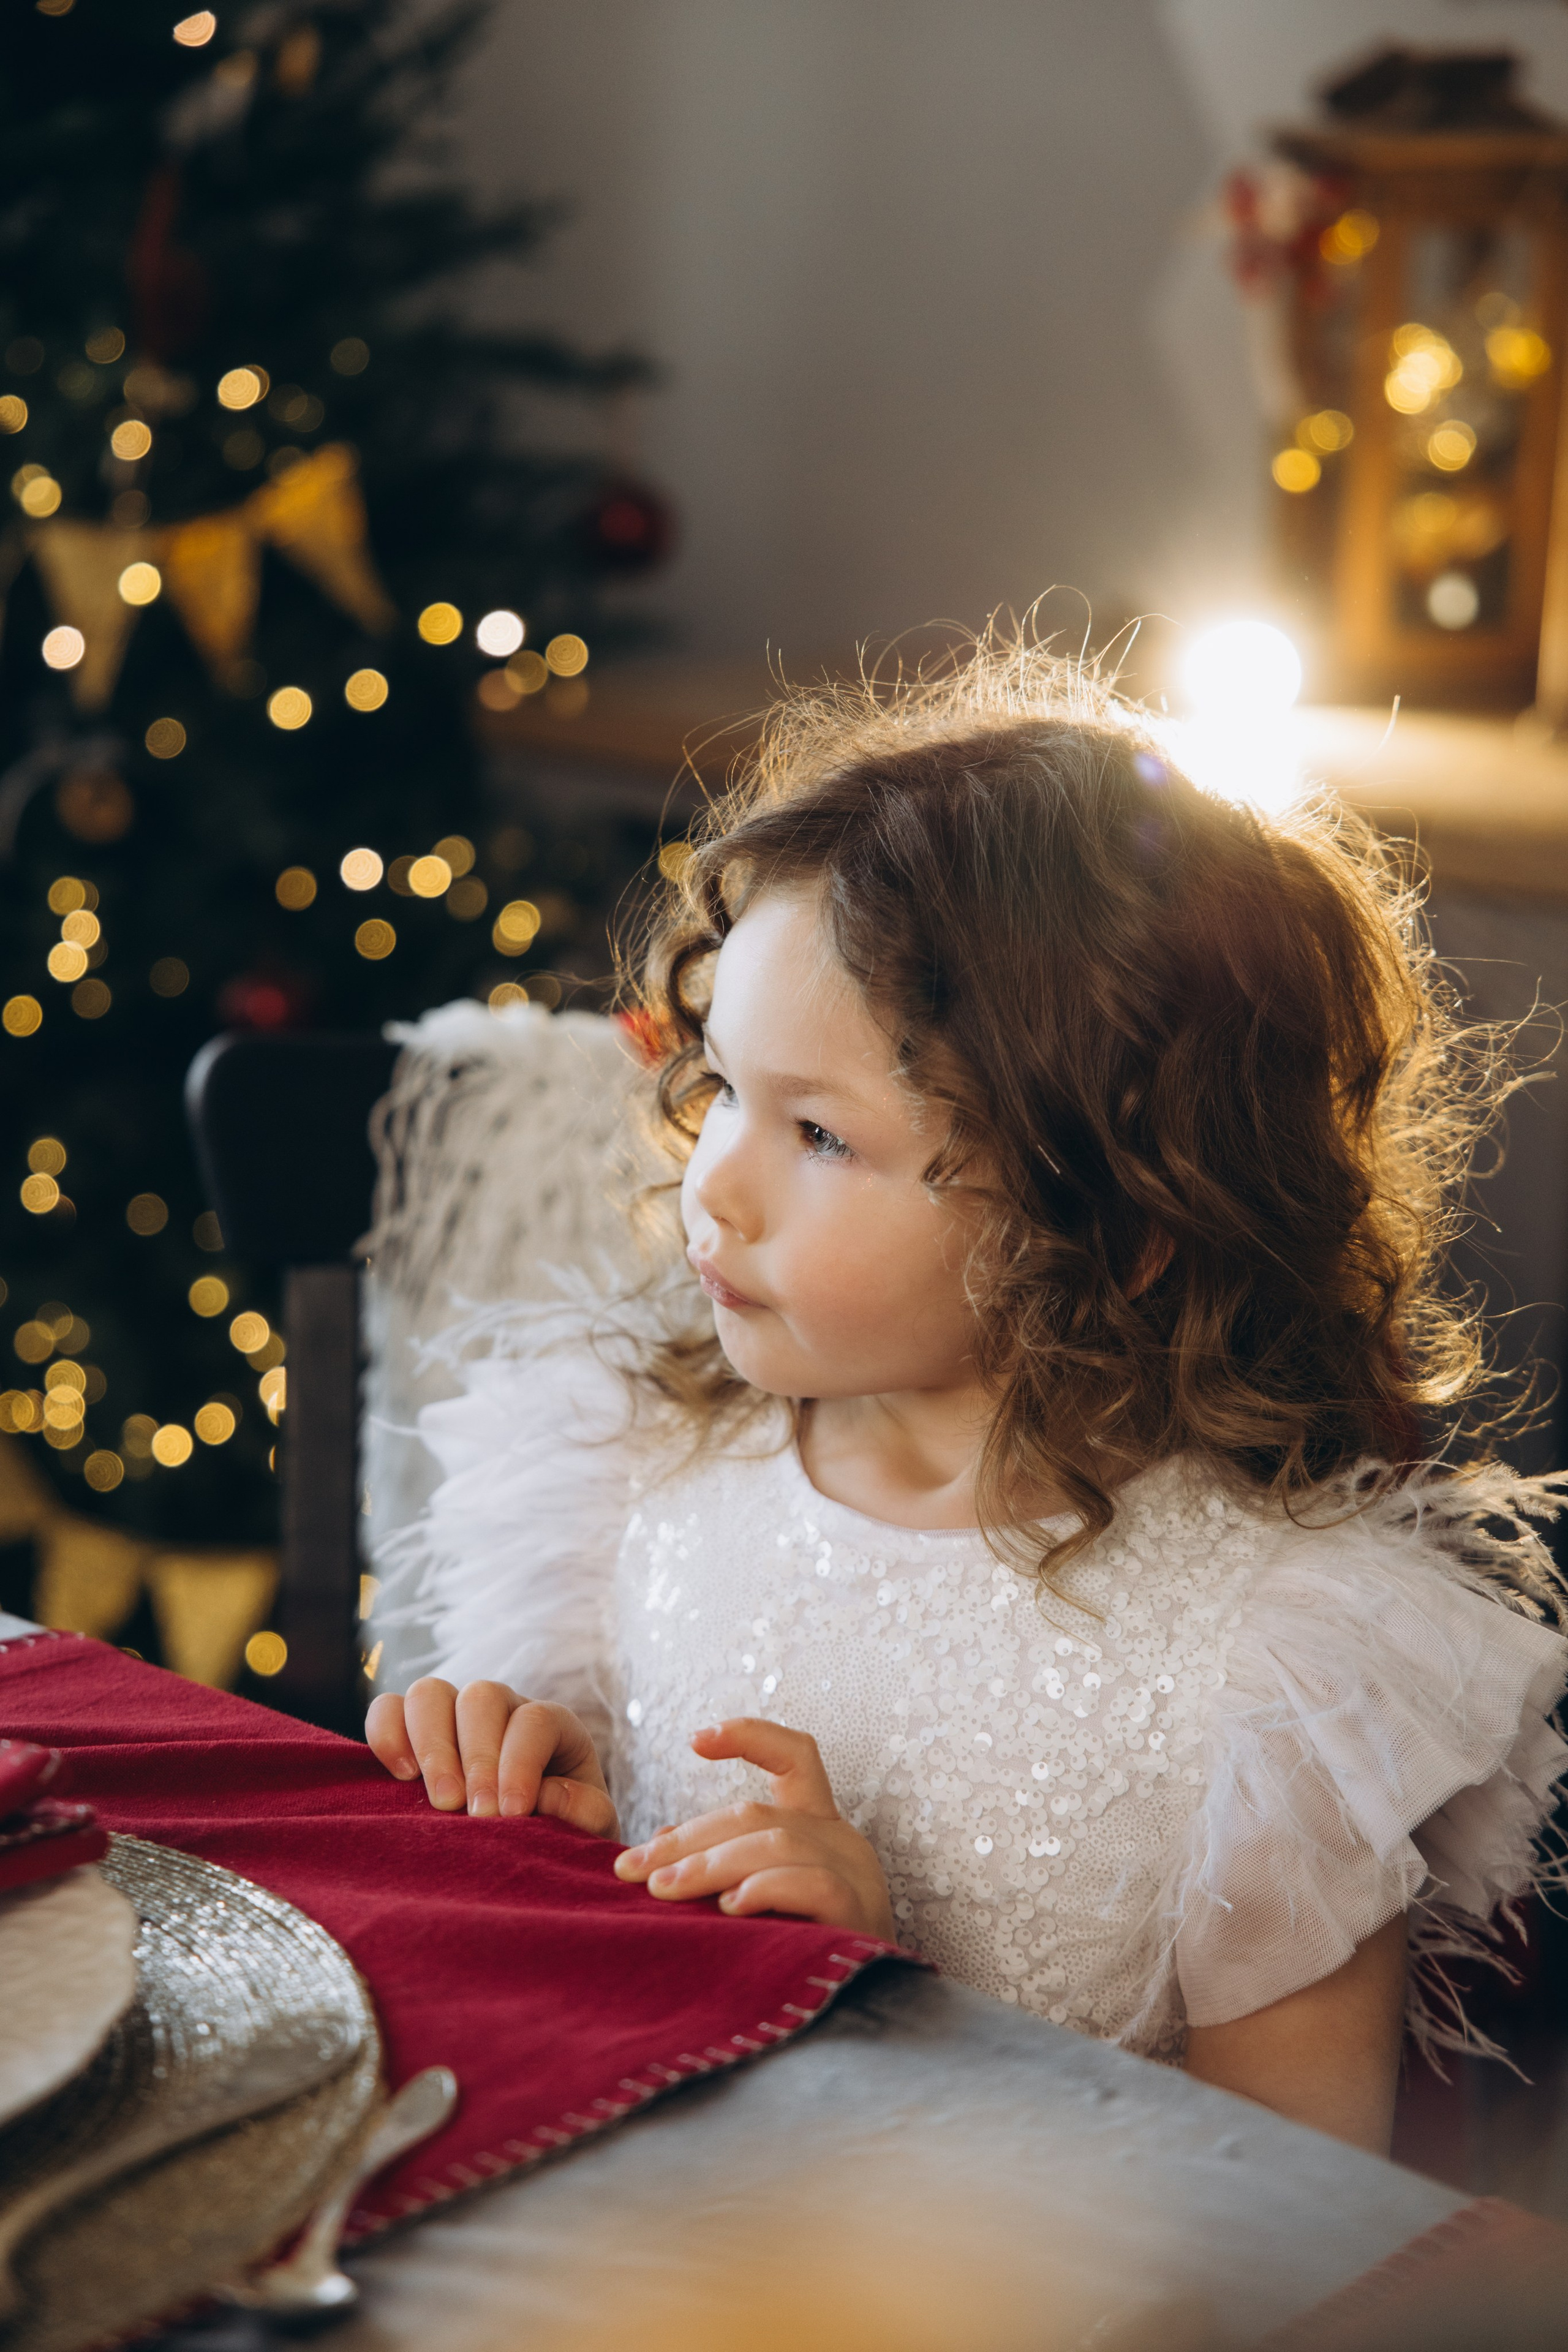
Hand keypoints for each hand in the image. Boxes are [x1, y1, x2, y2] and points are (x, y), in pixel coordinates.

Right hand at [365, 1677, 616, 1835]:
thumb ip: (583, 1810)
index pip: (534, 1720)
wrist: (528, 1843)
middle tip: (475, 1813)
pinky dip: (387, 1735)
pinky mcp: (410, 1731)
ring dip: (431, 1745)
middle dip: (476, 1757)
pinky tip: (401, 1777)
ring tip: (441, 1801)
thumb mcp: (590, 1824)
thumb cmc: (562, 1828)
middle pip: (481, 1697)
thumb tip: (544, 1796)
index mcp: (551, 1724)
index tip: (511, 1813)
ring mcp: (452, 1714)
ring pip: (430, 1693)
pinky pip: (387, 1709)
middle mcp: (501, 1708)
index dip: (521, 1763)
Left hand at [613, 1718, 895, 1939]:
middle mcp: (841, 1841)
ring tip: (662, 1890)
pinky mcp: (861, 1911)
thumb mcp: (758, 1901)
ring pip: (775, 1843)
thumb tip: (660, 1841)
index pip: (796, 1759)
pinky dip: (765, 1888)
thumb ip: (721, 1865)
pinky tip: (729, 1907)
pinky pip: (810, 1884)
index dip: (751, 1737)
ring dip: (710, 1864)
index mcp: (820, 1828)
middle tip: (631, 1867)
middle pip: (756, 1813)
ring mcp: (856, 1873)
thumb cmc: (802, 1954)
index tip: (695, 1739)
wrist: (859, 2016)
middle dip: (687, 1839)